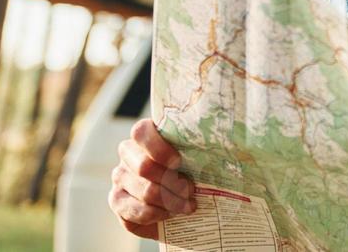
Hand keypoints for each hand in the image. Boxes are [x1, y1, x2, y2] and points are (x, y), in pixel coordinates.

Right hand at [108, 117, 197, 239]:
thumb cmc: (190, 169)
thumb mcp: (196, 153)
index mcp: (144, 135)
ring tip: (188, 204)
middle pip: (143, 167)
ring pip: (144, 192)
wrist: (179, 198)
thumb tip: (230, 143)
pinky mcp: (117, 202)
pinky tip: (171, 214)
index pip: (141, 132)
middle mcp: (128, 154)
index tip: (179, 161)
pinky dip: (159, 215)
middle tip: (191, 189)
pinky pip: (136, 212)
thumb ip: (201, 145)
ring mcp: (120, 178)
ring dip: (170, 201)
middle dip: (172, 182)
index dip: (159, 148)